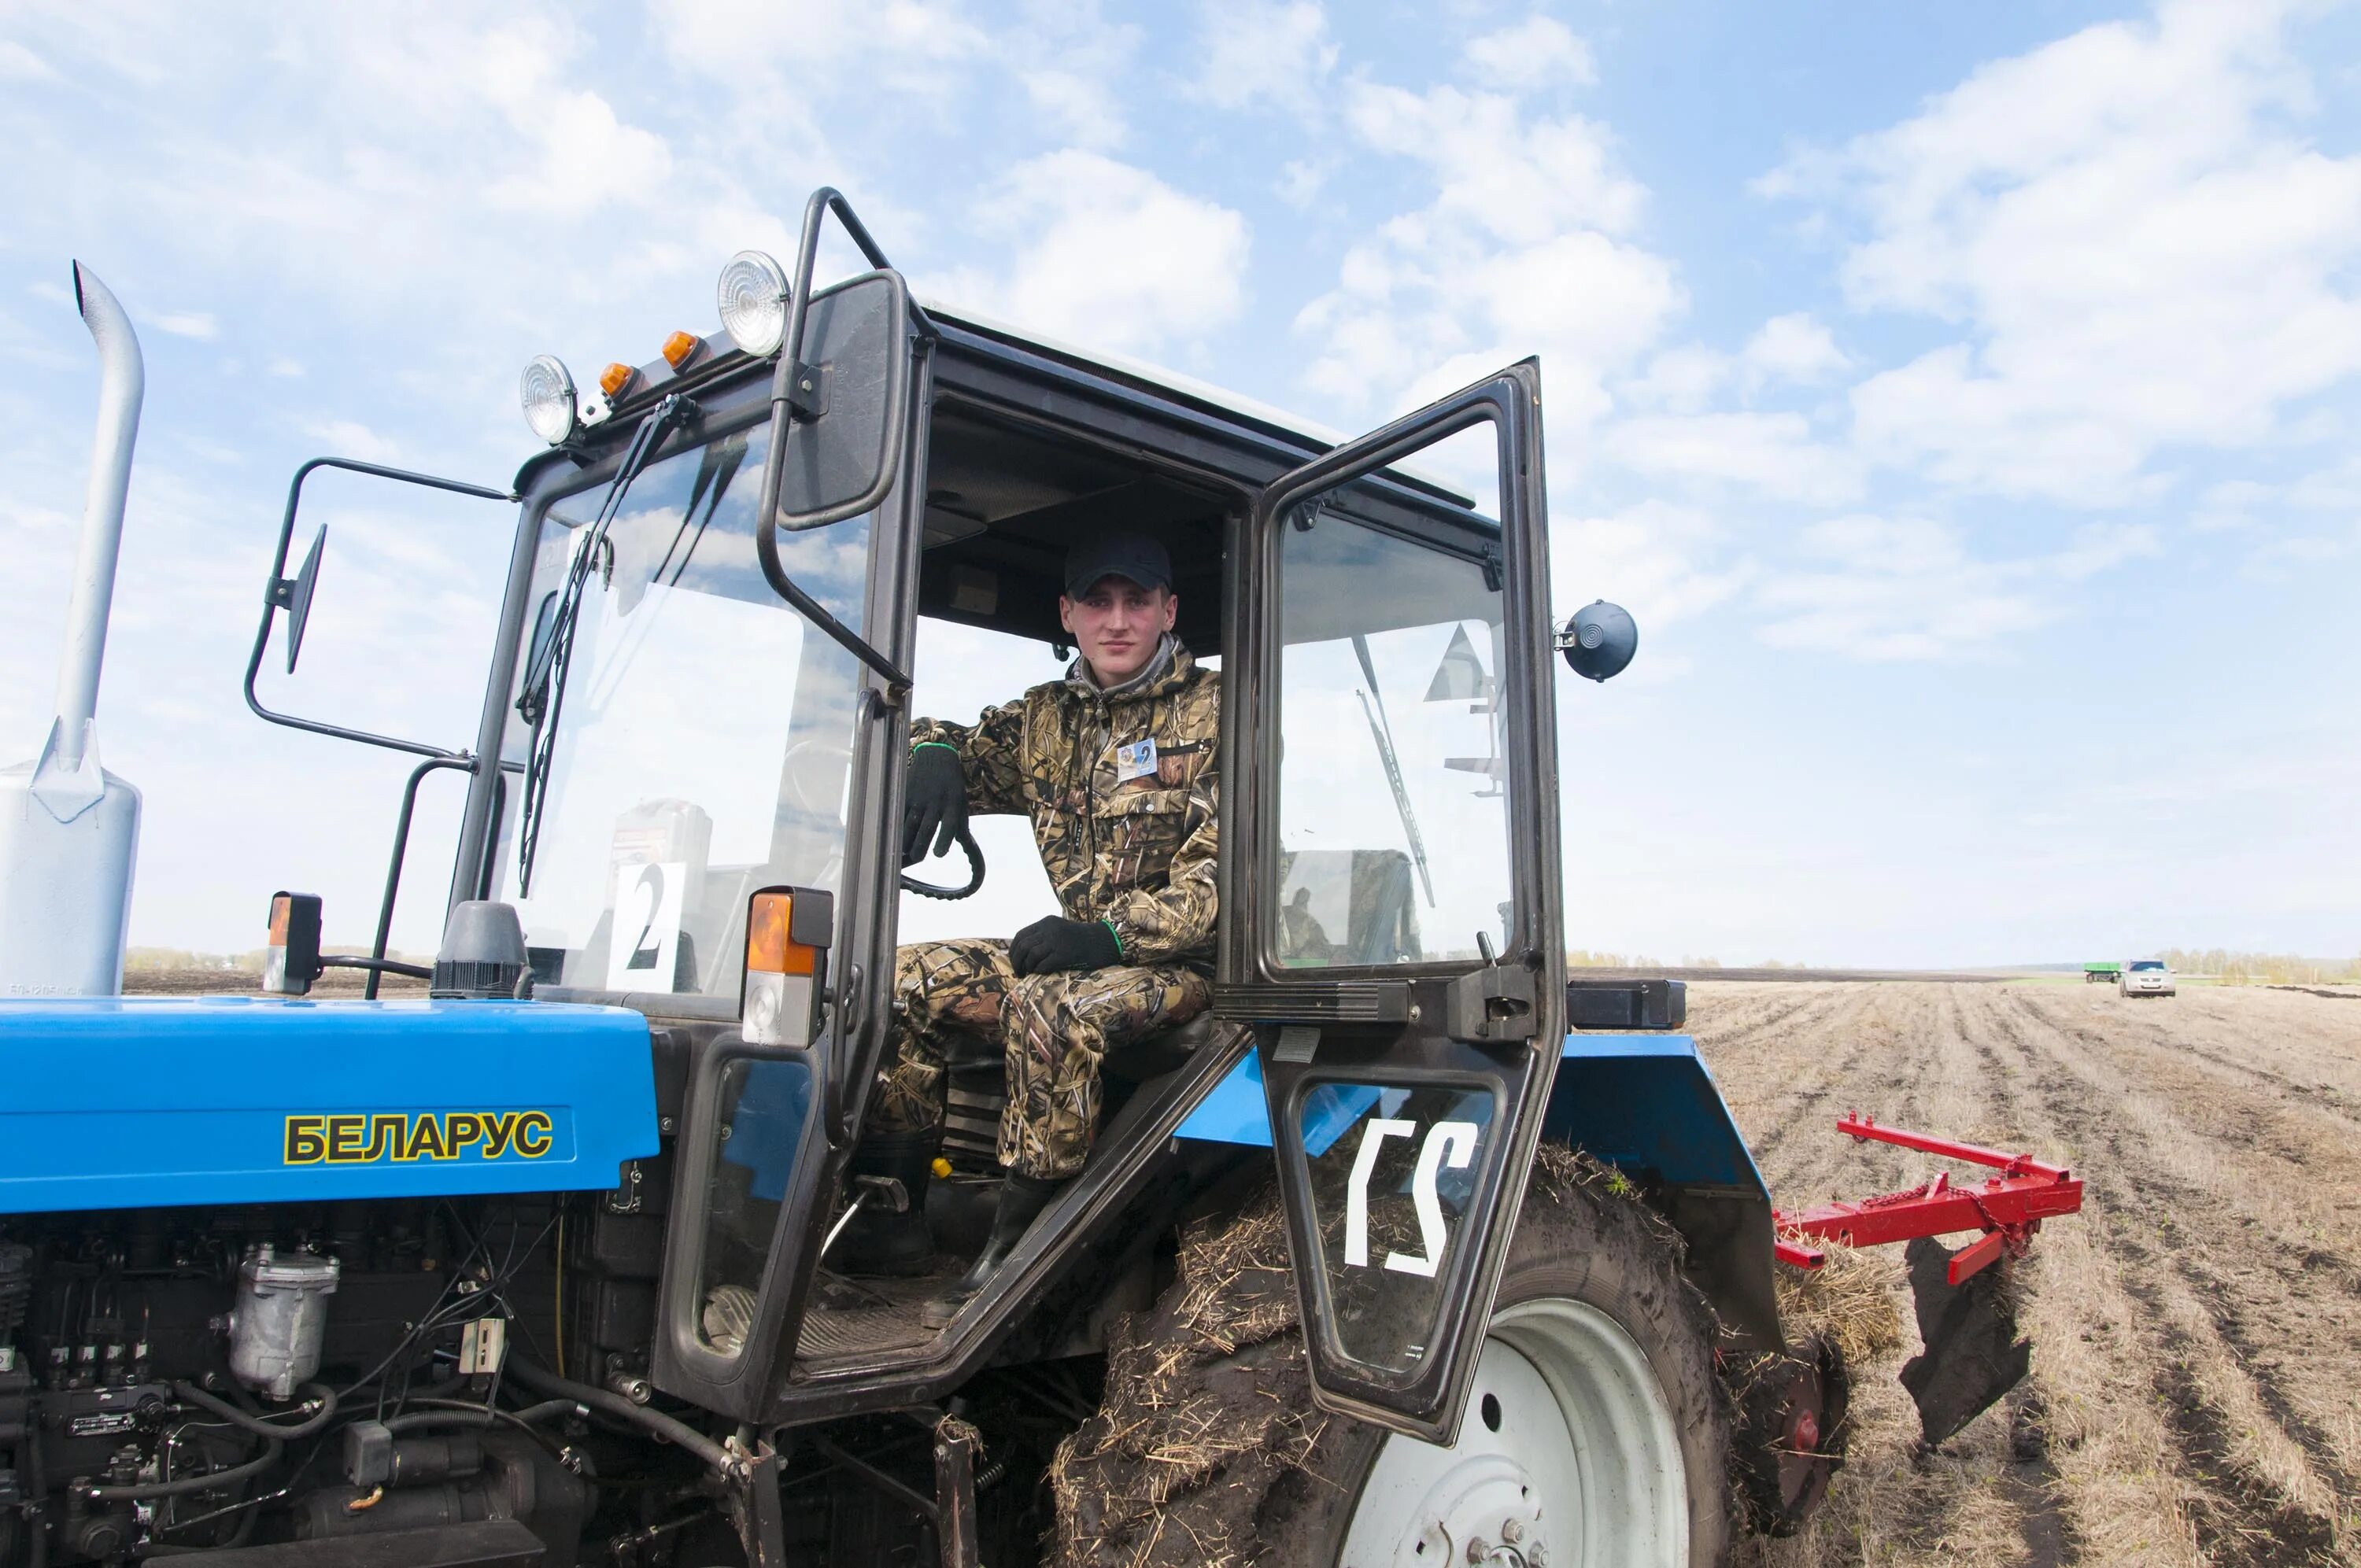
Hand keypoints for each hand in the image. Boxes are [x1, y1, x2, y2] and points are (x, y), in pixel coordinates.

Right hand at [902, 745, 968, 865]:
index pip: (949, 825)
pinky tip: (894, 837)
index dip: (943, 840)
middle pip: (926, 828)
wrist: (936, 758)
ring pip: (909, 824)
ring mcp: (919, 798)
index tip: (938, 854)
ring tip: (905, 852)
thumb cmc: (951, 786)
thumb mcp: (961, 802)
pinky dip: (896, 828)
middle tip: (917, 858)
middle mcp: (936, 801)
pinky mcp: (905, 795)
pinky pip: (899, 815)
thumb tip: (967, 849)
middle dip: (920, 846)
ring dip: (906, 840)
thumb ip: (961, 826)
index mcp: (952, 803)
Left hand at [1009, 916, 1121, 976]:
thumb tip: (1025, 952)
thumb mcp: (1060, 930)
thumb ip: (1044, 936)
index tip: (1015, 961)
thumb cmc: (1082, 939)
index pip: (1020, 935)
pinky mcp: (1064, 954)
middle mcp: (1049, 929)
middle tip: (1019, 973)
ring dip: (1027, 967)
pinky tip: (1041, 973)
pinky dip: (1038, 970)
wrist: (1104, 941)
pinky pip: (1043, 964)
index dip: (1013, 950)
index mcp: (1047, 922)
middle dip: (1016, 962)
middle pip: (1022, 946)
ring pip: (1030, 955)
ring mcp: (1057, 941)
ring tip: (1028, 974)